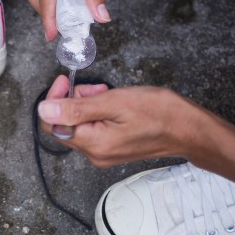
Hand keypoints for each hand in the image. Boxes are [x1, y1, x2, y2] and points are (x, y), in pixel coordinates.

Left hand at [39, 76, 190, 166]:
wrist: (190, 130)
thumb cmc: (158, 113)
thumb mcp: (113, 102)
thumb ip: (76, 107)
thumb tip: (44, 109)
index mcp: (92, 144)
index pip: (52, 123)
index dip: (54, 99)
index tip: (65, 81)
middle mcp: (94, 154)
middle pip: (65, 124)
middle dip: (73, 100)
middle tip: (95, 88)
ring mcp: (103, 154)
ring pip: (79, 124)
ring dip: (87, 104)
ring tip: (106, 93)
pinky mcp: (112, 149)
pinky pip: (93, 128)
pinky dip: (97, 112)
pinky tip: (112, 104)